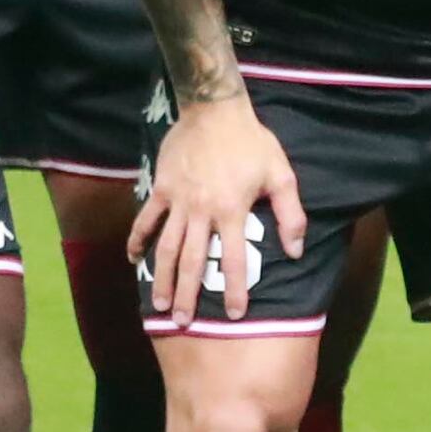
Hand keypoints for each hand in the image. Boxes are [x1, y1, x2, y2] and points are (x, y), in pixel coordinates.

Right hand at [131, 88, 303, 326]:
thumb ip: (291, 214)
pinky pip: (147, 219)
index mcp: (233, 211)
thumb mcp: (281, 175)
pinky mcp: (162, 188)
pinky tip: (133, 259)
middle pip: (192, 261)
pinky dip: (138, 239)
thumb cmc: (253, 142)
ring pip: (166, 247)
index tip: (235, 315)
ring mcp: (178, 201)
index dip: (235, 289)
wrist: (214, 109)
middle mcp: (202, 211)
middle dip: (187, 295)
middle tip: (183, 322)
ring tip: (158, 304)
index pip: (233, 259)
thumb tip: (296, 251)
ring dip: (161, 277)